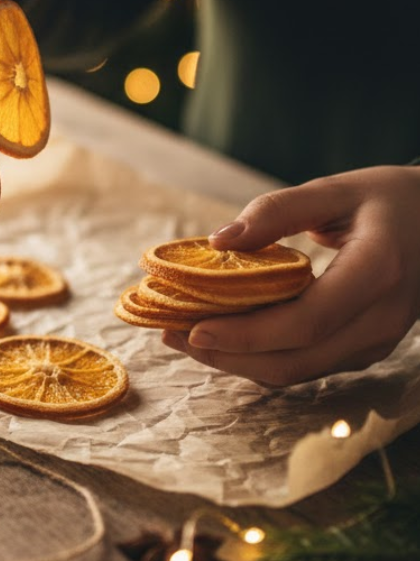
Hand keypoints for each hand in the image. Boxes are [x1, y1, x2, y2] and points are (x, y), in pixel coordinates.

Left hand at [163, 166, 419, 385]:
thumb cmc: (389, 200)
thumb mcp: (335, 189)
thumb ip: (278, 211)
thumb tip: (218, 241)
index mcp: (376, 274)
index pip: (304, 322)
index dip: (245, 334)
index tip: (192, 328)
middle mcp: (380, 320)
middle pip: (295, 360)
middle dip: (226, 355)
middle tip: (170, 334)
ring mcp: (376, 342)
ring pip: (298, 371)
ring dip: (237, 361)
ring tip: (182, 336)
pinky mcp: (364, 349)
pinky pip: (306, 365)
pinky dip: (259, 356)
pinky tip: (222, 335)